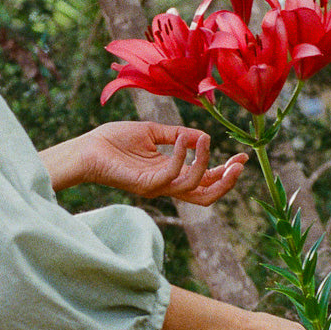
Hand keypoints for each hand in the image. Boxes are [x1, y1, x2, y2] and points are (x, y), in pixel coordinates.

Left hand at [43, 122, 246, 203]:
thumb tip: (202, 135)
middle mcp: (166, 185)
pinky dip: (183, 156)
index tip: (242, 157)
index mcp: (169, 174)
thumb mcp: (153, 133)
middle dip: (226, 182)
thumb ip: (177, 135)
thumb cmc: (114, 140)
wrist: (88, 147)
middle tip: (239, 164)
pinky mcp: (145, 185)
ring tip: (205, 140)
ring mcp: (156, 188)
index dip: (225, 172)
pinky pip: (172, 176)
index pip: (204, 181)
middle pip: (205, 196)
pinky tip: (185, 138)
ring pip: (193, 188)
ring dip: (205, 164)